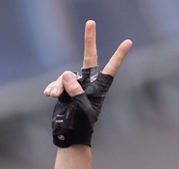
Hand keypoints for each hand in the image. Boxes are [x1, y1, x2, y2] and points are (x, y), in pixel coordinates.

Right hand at [44, 21, 132, 146]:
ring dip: (58, 84)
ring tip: (54, 95)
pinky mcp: (63, 89)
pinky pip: (57, 82)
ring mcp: (75, 85)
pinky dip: (52, 88)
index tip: (128, 42)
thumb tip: (67, 73)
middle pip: (89, 57)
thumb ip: (75, 90)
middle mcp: (88, 83)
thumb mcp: (80, 107)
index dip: (119, 55)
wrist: (69, 135)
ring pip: (65, 75)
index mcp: (99, 88)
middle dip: (89, 40)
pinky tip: (49, 95)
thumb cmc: (81, 124)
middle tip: (91, 22)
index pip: (111, 68)